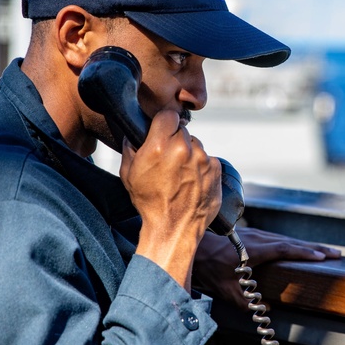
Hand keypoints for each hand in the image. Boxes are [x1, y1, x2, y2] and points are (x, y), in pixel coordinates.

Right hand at [121, 109, 221, 288]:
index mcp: (160, 146)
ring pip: (196, 145)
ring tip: (180, 175)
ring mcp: (203, 159)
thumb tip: (133, 133)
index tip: (162, 132)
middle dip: (175, 140)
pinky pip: (207, 159)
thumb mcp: (128, 173)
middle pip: (182, 130)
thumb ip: (131, 147)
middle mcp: (184, 148)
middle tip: (168, 159)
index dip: (163, 123)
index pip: (168, 115)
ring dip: (189, 154)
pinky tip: (192, 182)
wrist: (173, 229)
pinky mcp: (216, 169)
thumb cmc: (149, 203)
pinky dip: (201, 167)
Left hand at [193, 227, 340, 307]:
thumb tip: (267, 309)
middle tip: (336, 254)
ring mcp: (257, 235)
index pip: (286, 249)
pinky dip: (294, 244)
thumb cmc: (209, 268)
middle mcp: (259, 238)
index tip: (322, 257)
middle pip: (293, 242)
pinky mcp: (254, 235)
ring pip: (287, 239)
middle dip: (315, 248)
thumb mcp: (227, 290)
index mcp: (256, 249)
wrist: (194, 248)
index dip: (305, 253)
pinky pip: (280, 239)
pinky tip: (301, 249)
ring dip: (307, 245)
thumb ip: (247, 301)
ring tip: (325, 252)